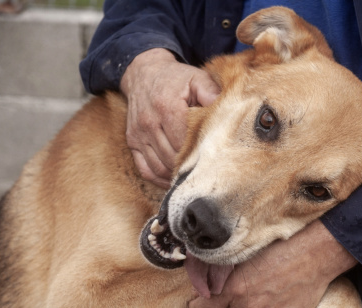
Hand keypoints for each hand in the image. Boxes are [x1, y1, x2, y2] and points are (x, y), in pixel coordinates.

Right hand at [120, 48, 219, 187]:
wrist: (144, 73)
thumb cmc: (176, 79)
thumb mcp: (197, 79)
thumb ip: (212, 94)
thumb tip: (228, 111)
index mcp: (167, 107)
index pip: (185, 141)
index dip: (200, 153)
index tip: (214, 158)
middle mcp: (149, 122)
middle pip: (172, 157)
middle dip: (190, 167)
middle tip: (208, 172)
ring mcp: (139, 134)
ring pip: (159, 167)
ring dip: (176, 176)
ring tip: (193, 177)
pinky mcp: (132, 142)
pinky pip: (145, 169)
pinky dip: (159, 180)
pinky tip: (174, 180)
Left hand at [188, 220, 357, 307]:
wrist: (316, 253)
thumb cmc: (281, 244)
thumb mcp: (245, 251)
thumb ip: (223, 268)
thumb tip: (205, 273)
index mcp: (234, 288)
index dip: (198, 305)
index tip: (196, 302)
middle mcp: (249, 306)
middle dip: (219, 306)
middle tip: (220, 295)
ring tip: (249, 292)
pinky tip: (268, 296)